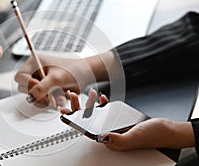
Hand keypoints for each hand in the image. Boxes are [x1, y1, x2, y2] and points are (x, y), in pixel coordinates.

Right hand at [15, 54, 108, 102]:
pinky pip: (42, 101)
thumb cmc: (73, 70)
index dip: (27, 83)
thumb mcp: (57, 77)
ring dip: (46, 99)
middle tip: (48, 94)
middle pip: (24, 88)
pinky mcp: (45, 91)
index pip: (20, 76)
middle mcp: (35, 72)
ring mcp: (40, 83)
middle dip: (38, 93)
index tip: (37, 86)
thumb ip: (44, 86)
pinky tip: (61, 97)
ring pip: (33, 96)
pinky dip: (51, 102)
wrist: (85, 75)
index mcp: (34, 63)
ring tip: (59, 96)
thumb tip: (33, 94)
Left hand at [61, 89, 195, 150]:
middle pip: (87, 120)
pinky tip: (101, 98)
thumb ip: (119, 140)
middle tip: (72, 97)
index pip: (86, 130)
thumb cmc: (154, 135)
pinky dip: (102, 103)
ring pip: (95, 114)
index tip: (65, 111)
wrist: (169, 129)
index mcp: (110, 140)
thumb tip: (103, 138)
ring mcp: (114, 125)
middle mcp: (110, 133)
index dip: (74, 120)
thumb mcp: (135, 137)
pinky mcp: (120, 119)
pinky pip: (106, 111)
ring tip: (84, 94)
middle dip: (78, 107)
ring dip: (88, 103)